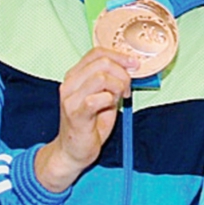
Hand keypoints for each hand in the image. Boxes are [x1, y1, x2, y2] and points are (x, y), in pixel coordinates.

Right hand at [36, 48, 137, 191]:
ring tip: (120, 98)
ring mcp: (70, 99)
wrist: (72, 151)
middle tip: (127, 89)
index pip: (96, 53)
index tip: (134, 64)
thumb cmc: (89, 125)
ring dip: (118, 86)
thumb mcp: (102, 97)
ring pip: (100, 77)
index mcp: (74, 76)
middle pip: (101, 62)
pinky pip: (96, 99)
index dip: (119, 55)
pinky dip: (109, 99)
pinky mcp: (75, 114)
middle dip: (122, 73)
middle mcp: (69, 84)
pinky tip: (111, 106)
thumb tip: (130, 69)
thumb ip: (111, 82)